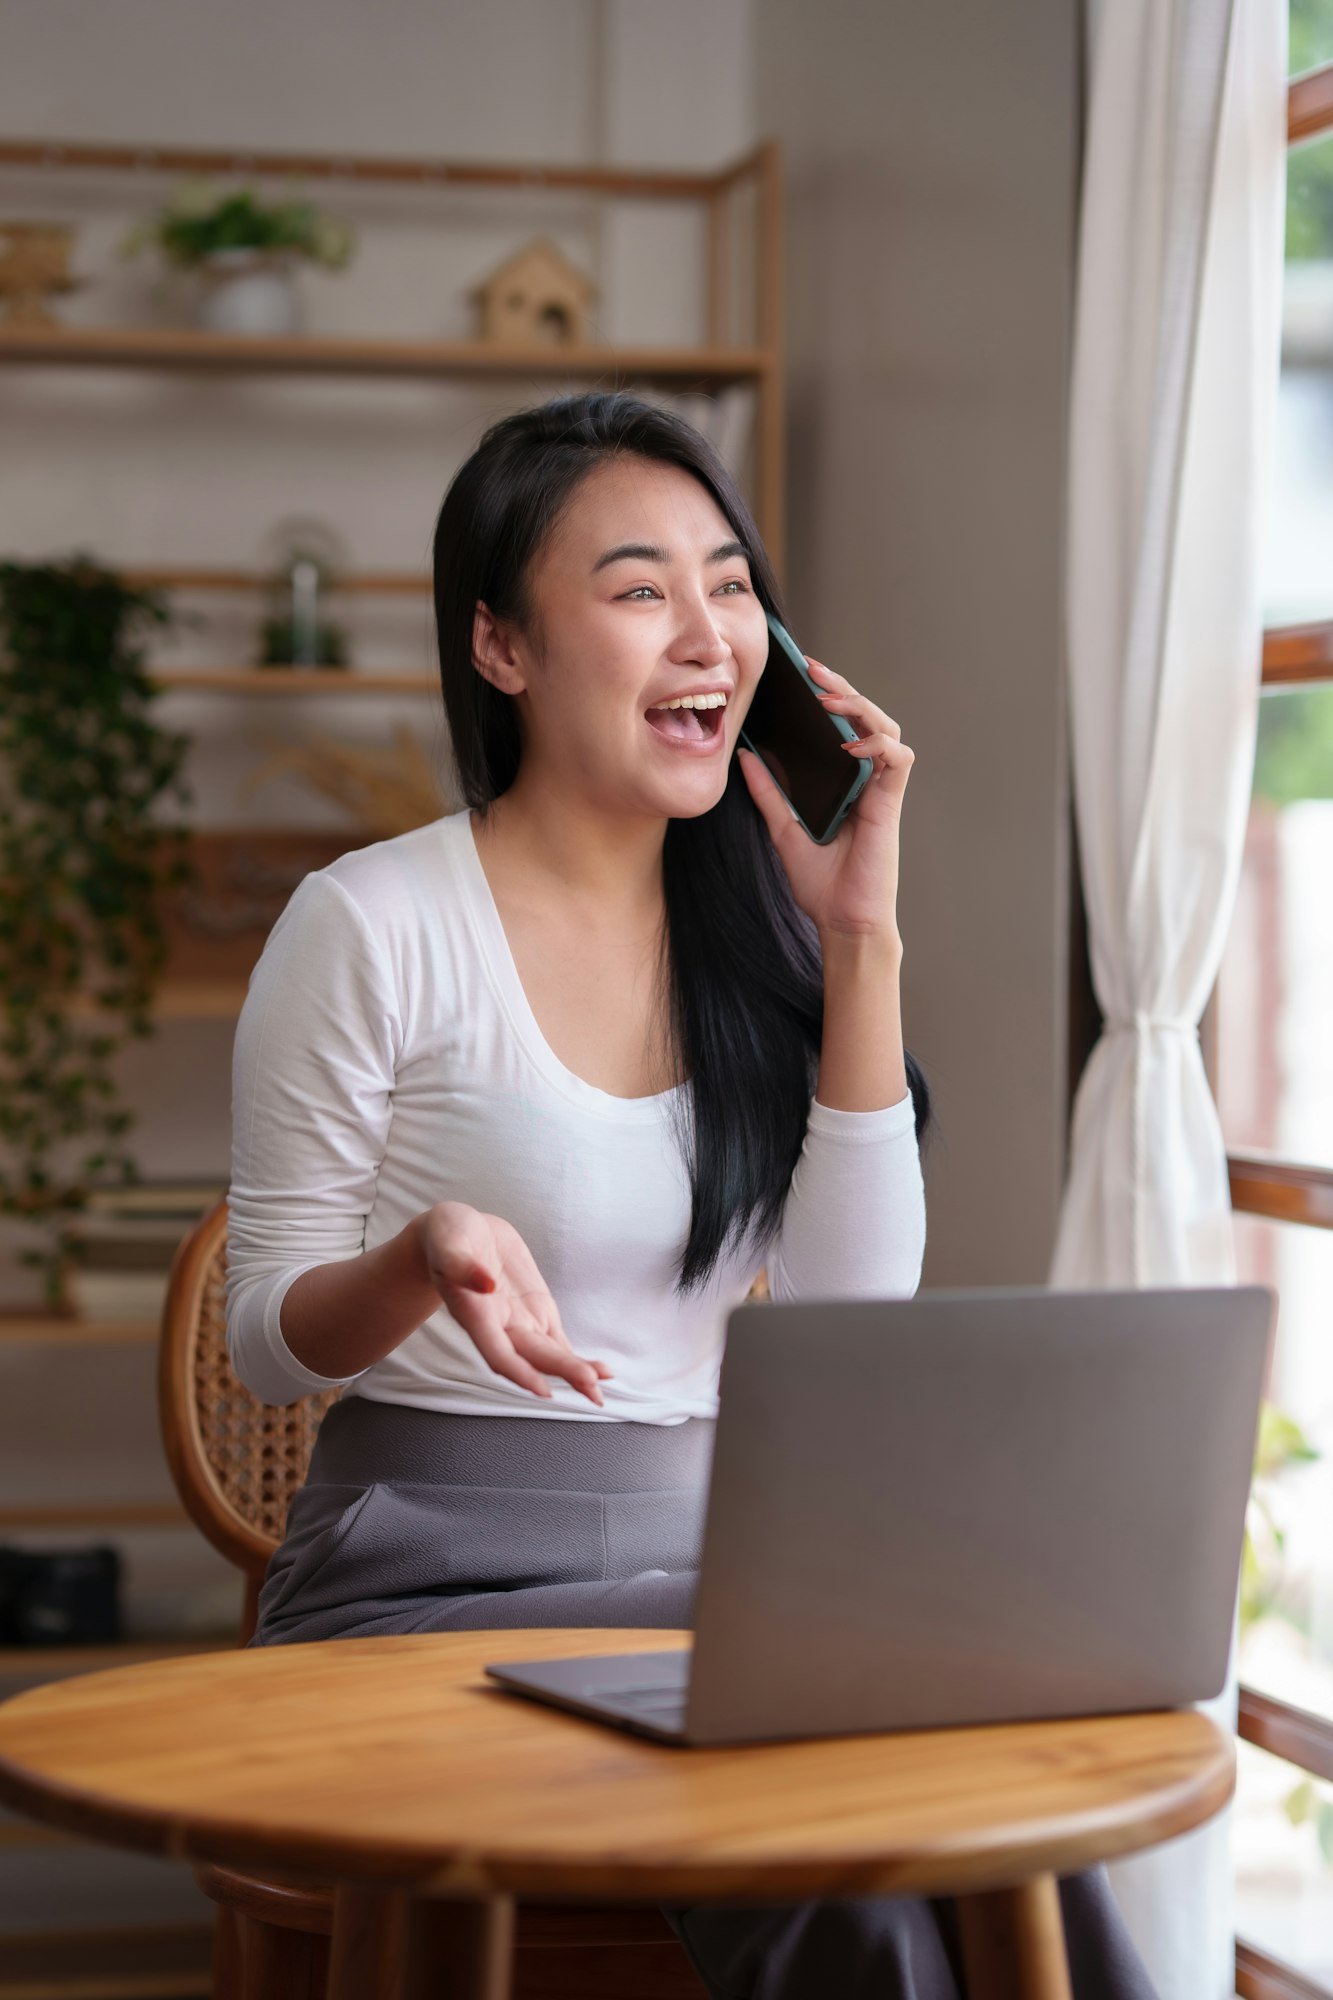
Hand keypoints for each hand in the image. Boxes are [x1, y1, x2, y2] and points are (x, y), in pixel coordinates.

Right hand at [414, 1201, 611, 1405]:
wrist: (460, 1234)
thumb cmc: (447, 1237)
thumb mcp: (447, 1242)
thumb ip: (460, 1264)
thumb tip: (485, 1283)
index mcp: (475, 1313)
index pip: (498, 1352)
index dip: (520, 1372)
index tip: (542, 1389)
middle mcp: (499, 1326)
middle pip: (533, 1356)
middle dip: (562, 1370)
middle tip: (591, 1383)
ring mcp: (520, 1321)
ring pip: (550, 1355)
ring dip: (574, 1372)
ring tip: (600, 1389)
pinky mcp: (536, 1311)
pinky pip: (557, 1341)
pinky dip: (577, 1359)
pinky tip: (598, 1373)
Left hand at [737, 657, 912, 941]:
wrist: (841, 921)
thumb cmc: (821, 884)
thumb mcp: (783, 829)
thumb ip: (768, 793)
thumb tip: (745, 756)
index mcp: (845, 783)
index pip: (843, 727)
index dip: (828, 697)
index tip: (801, 676)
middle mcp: (866, 781)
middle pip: (866, 718)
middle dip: (842, 688)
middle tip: (812, 669)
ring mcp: (881, 791)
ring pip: (886, 729)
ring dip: (861, 707)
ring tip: (829, 698)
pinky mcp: (891, 805)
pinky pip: (897, 760)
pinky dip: (878, 744)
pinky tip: (850, 745)